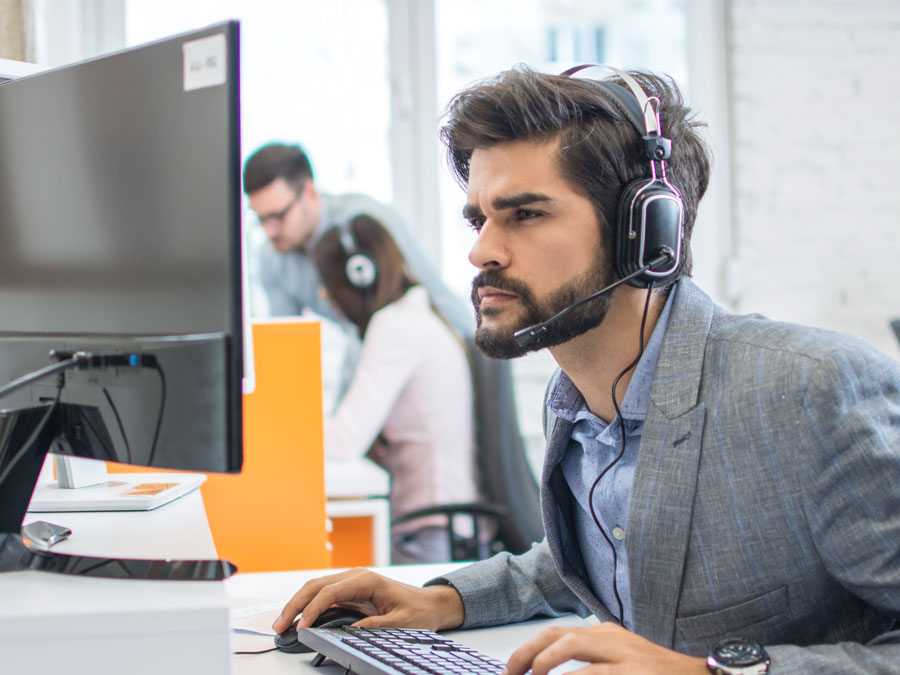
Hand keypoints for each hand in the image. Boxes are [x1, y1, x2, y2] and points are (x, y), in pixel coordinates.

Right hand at [271, 567, 464, 633]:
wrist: (430, 604)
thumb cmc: (418, 611)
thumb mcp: (402, 623)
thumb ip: (376, 626)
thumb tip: (351, 630)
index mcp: (368, 580)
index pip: (331, 591)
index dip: (314, 608)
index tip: (302, 626)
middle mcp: (356, 576)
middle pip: (316, 586)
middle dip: (295, 605)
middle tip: (279, 626)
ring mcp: (351, 582)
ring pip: (315, 589)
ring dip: (297, 605)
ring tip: (282, 624)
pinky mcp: (350, 591)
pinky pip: (323, 596)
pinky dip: (307, 606)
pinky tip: (298, 619)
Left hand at [504, 623, 706, 674]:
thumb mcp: (621, 664)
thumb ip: (590, 666)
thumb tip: (548, 673)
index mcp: (606, 634)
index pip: (558, 633)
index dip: (529, 649)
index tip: (511, 669)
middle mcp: (612, 638)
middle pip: (559, 635)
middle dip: (528, 653)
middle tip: (510, 674)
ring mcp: (625, 654)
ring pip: (573, 644)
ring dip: (546, 661)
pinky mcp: (635, 672)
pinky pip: (596, 673)